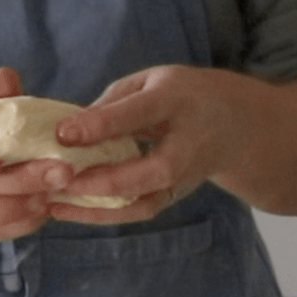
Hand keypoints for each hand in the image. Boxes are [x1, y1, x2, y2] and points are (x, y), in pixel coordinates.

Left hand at [49, 65, 296, 221]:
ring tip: (52, 205)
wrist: (244, 129)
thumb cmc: (187, 98)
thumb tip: (66, 129)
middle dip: (102, 181)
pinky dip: (104, 215)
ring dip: (97, 208)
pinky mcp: (176, 194)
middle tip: (57, 182)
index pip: (140, 112)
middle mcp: (187, 142)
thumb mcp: (155, 81)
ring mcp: (185, 175)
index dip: (101, 123)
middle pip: (150, 170)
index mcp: (179, 99)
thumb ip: (113, 102)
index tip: (62, 133)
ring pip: (144, 201)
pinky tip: (69, 211)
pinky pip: (141, 210)